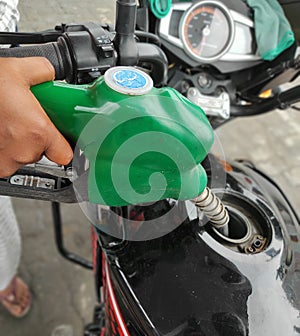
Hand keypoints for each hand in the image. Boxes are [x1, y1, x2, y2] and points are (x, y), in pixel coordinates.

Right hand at [0, 57, 72, 176]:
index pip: (65, 154)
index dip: (62, 145)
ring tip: (6, 124)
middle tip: (24, 120)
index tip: (59, 139)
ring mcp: (5, 162)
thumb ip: (44, 72)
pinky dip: (2, 149)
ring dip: (17, 143)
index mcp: (38, 131)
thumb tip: (50, 73)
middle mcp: (24, 151)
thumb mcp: (18, 69)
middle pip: (42, 152)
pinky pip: (4, 161)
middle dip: (35, 137)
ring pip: (22, 156)